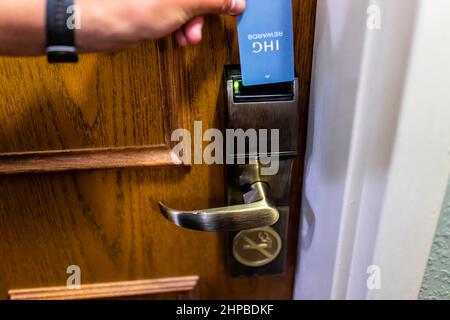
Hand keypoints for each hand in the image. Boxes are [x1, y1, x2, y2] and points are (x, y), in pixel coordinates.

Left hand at [77, 0, 245, 51]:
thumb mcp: (184, 4)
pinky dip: (180, 26)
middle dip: (204, 11)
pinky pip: (176, 13)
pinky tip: (179, 37)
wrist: (99, 25)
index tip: (232, 6)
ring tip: (188, 37)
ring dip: (193, 23)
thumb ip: (213, 0)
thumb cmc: (131, 7)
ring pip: (188, 5)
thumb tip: (236, 1)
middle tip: (203, 26)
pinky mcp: (152, 4)